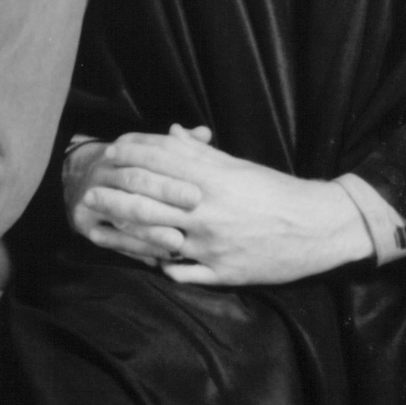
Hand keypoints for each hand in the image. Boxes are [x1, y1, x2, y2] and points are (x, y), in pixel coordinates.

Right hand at [66, 124, 209, 263]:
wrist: (80, 182)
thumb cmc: (128, 169)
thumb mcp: (147, 153)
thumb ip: (179, 146)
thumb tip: (205, 134)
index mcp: (121, 150)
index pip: (148, 157)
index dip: (174, 171)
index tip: (199, 191)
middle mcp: (103, 170)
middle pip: (135, 180)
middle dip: (165, 193)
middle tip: (193, 206)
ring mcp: (90, 196)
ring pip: (122, 213)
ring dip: (151, 230)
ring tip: (177, 242)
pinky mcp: (82, 222)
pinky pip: (110, 239)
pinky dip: (135, 250)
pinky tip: (157, 259)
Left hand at [71, 125, 371, 286]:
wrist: (316, 227)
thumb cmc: (276, 191)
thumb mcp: (238, 166)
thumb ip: (200, 152)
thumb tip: (169, 131)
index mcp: (212, 179)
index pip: (160, 162)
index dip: (130, 156)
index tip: (109, 153)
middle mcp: (207, 210)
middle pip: (149, 201)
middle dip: (115, 196)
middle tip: (89, 193)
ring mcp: (212, 244)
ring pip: (157, 239)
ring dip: (125, 235)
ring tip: (101, 230)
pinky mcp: (222, 273)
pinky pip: (181, 272)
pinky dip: (161, 265)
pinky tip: (143, 261)